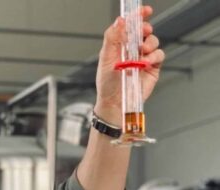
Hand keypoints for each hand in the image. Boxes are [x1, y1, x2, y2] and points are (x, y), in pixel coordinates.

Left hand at [94, 5, 164, 123]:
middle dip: (146, 28)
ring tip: (142, 51)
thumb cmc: (107, 84)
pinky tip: (147, 62)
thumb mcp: (106, 58)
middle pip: (144, 31)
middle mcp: (133, 50)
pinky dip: (155, 56)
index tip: (144, 11)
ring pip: (153, 41)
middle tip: (144, 31)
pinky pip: (159, 55)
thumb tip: (119, 20)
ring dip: (150, 42)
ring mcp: (144, 58)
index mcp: (121, 44)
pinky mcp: (152, 68)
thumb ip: (112, 38)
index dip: (138, 16)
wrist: (115, 103)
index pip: (131, 25)